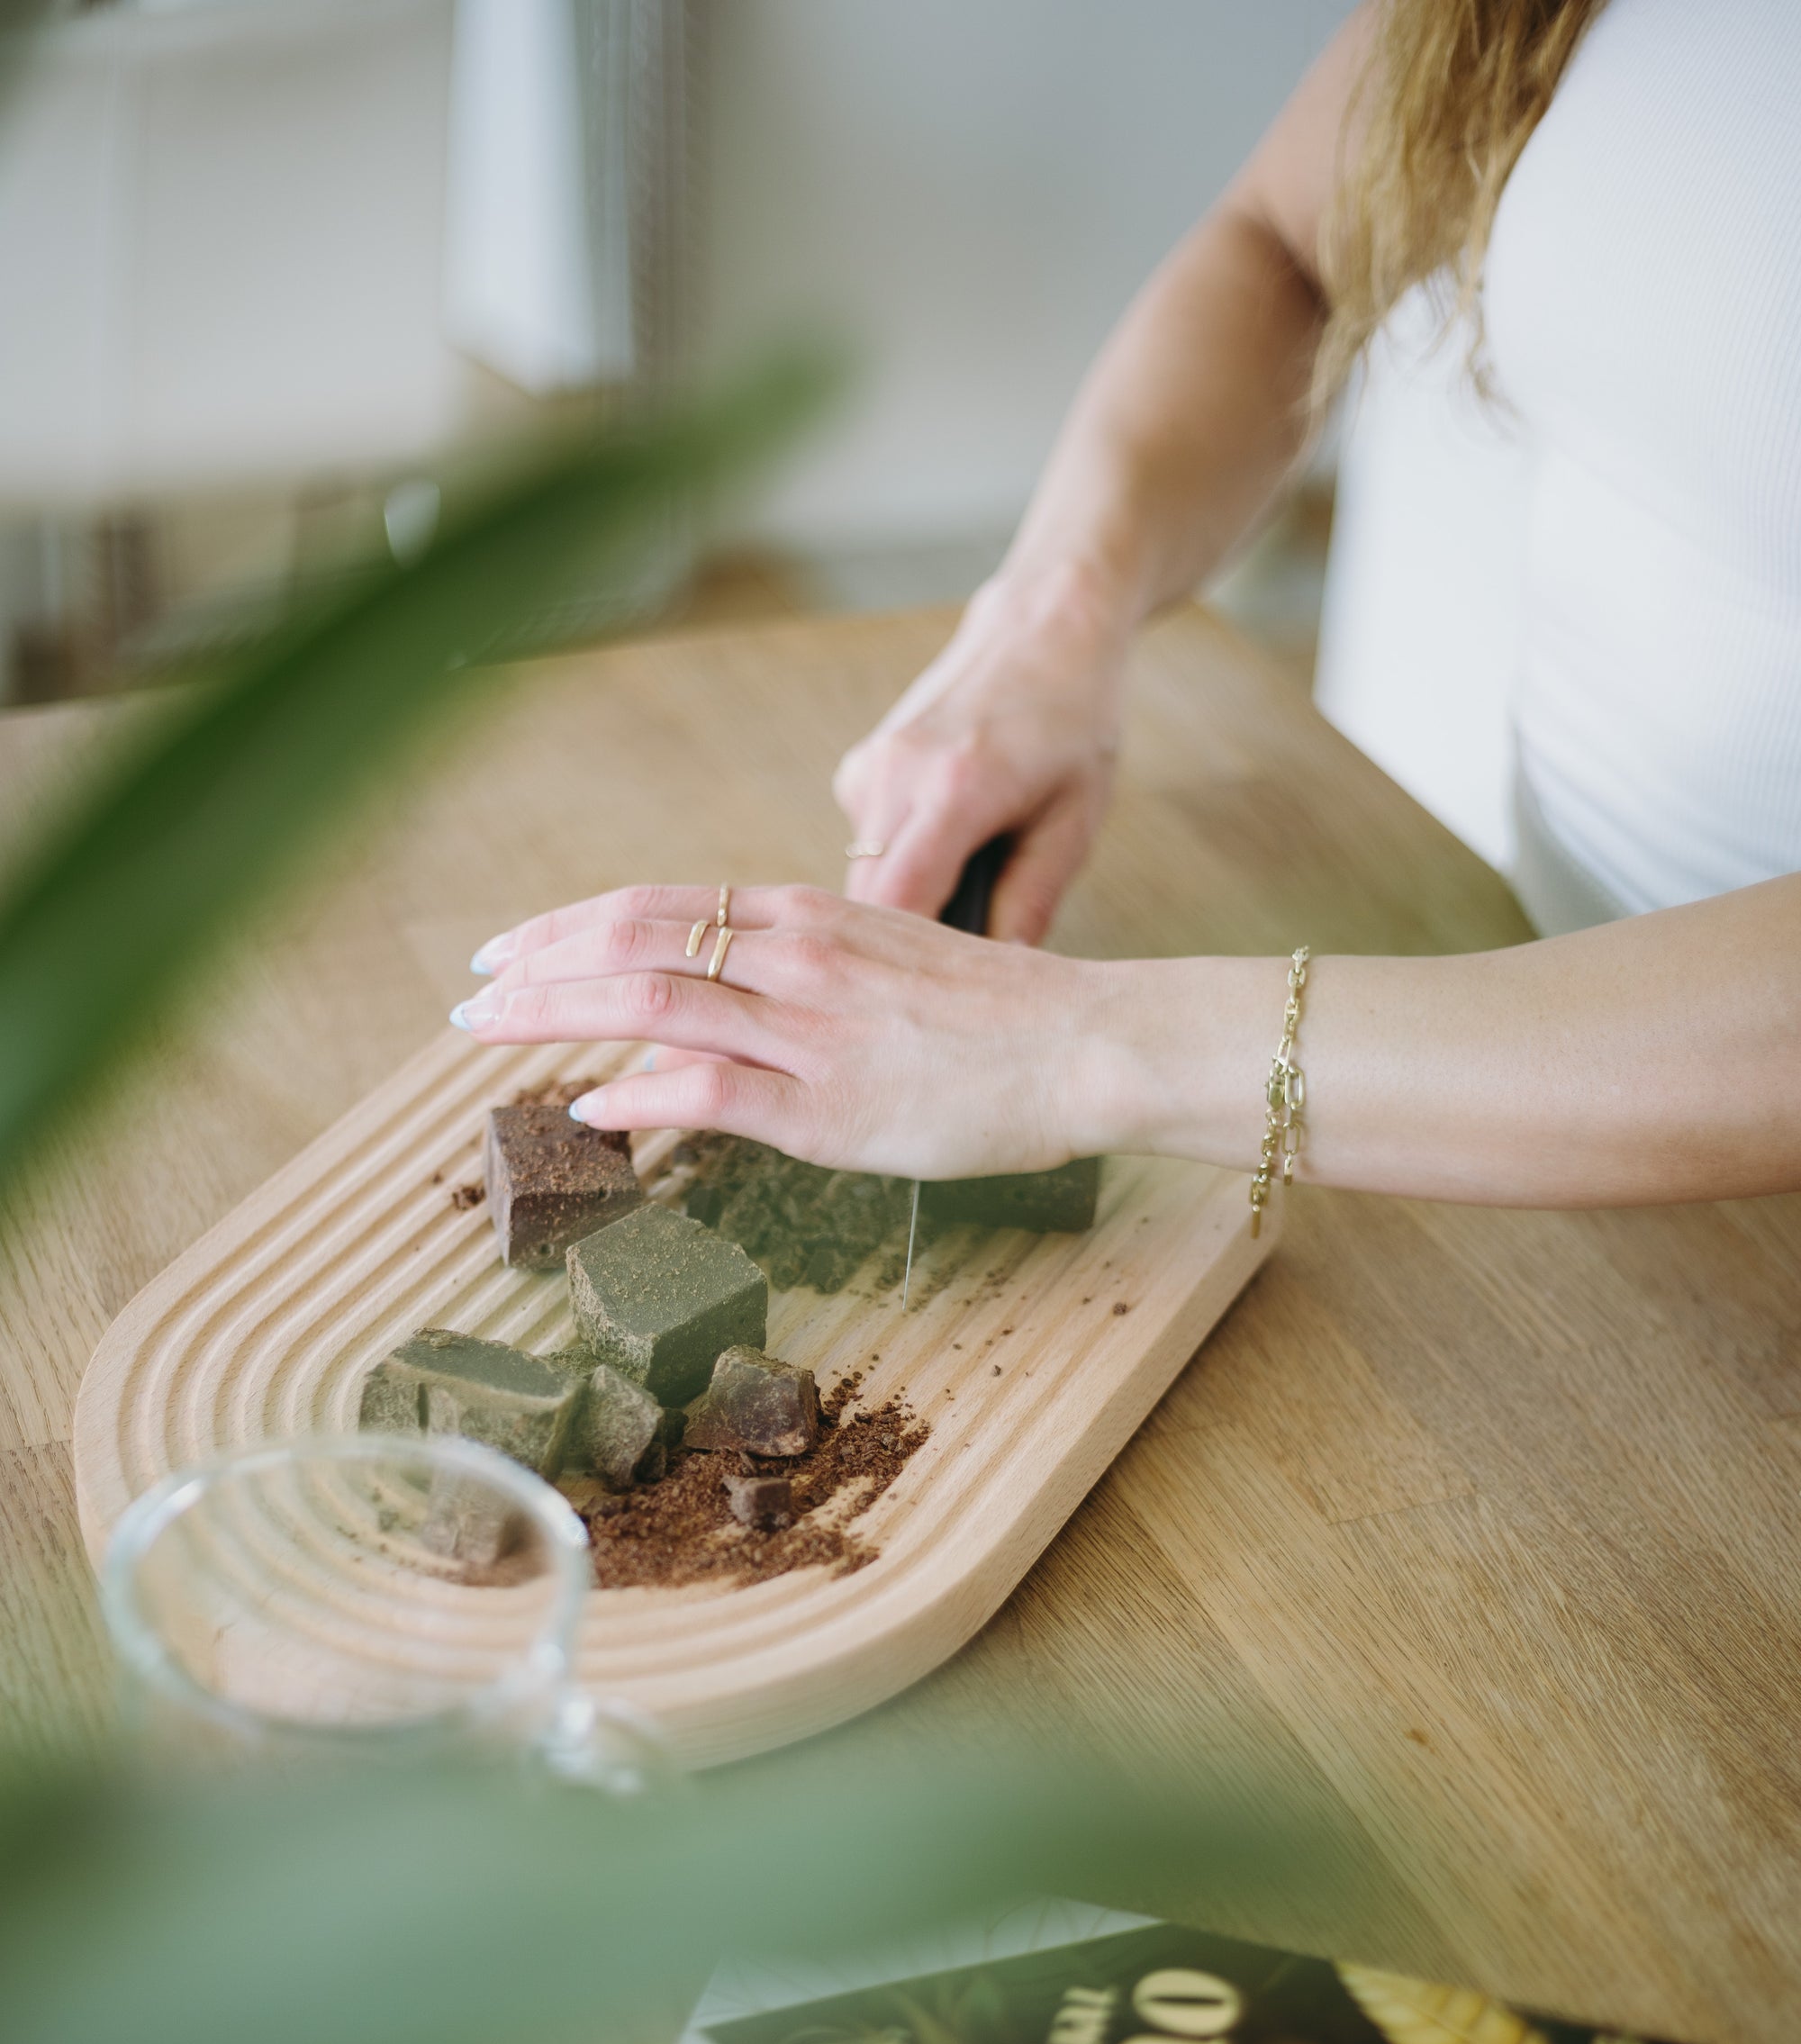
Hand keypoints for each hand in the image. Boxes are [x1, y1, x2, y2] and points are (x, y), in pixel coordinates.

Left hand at [454, 880, 1156, 1177]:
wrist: (1083, 1043)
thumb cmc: (995, 1015)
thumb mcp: (886, 961)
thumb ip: (801, 971)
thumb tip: (725, 1001)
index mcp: (806, 914)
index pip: (656, 902)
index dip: (566, 925)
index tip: (507, 949)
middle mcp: (793, 954)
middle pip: (631, 938)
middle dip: (534, 966)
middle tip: (468, 997)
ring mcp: (807, 1027)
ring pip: (651, 998)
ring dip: (554, 1016)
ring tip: (490, 1038)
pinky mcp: (828, 1104)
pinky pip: (708, 1088)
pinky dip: (634, 1093)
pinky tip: (588, 1107)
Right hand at [833, 562, 1131, 944]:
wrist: (1043, 629)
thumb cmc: (1073, 726)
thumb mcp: (1072, 824)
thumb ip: (1030, 904)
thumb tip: (997, 975)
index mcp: (956, 789)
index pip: (896, 908)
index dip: (899, 970)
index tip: (922, 1009)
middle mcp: (897, 774)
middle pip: (863, 905)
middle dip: (898, 951)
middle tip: (950, 982)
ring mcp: (870, 767)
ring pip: (859, 880)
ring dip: (901, 907)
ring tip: (964, 904)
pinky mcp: (860, 768)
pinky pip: (866, 846)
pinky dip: (899, 865)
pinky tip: (947, 848)